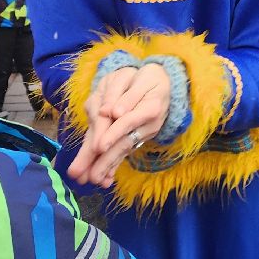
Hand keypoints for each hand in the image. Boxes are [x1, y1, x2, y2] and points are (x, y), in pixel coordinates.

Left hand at [68, 64, 170, 187]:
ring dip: (108, 166)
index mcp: (150, 108)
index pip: (127, 121)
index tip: (99, 148)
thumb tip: (114, 112)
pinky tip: (105, 178)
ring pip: (124, 150)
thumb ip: (129, 96)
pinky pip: (125, 151)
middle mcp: (148, 125)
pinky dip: (115, 165)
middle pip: (124, 142)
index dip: (113, 134)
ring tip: (94, 180)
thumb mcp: (143, 78)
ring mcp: (144, 133)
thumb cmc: (151, 78)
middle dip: (106, 160)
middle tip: (91, 176)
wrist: (167, 82)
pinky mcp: (138, 137)